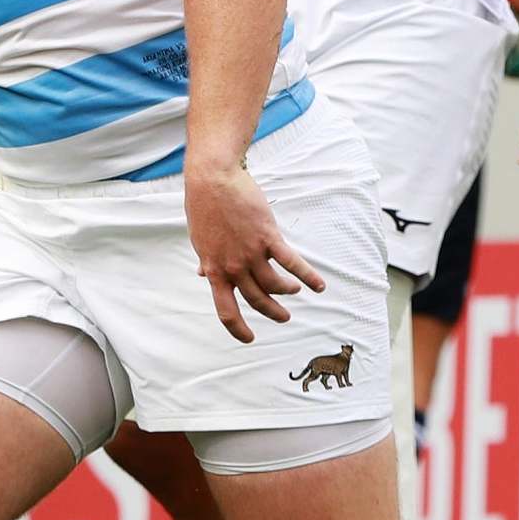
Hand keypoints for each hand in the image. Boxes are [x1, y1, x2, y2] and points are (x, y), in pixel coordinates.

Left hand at [184, 162, 323, 344]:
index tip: (249, 338)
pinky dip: (308, 276)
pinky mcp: (268, 238)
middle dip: (273, 312)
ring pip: (276, 285)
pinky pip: (292, 263)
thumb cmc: (204, 209)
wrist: (213, 181)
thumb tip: (201, 274)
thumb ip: (206, 261)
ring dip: (288, 291)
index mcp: (214, 271)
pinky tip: (319, 285)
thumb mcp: (200, 241)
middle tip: (283, 317)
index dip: (238, 329)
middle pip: (258, 301)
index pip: (226, 311)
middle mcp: (233, 268)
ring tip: (295, 290)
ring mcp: (251, 254)